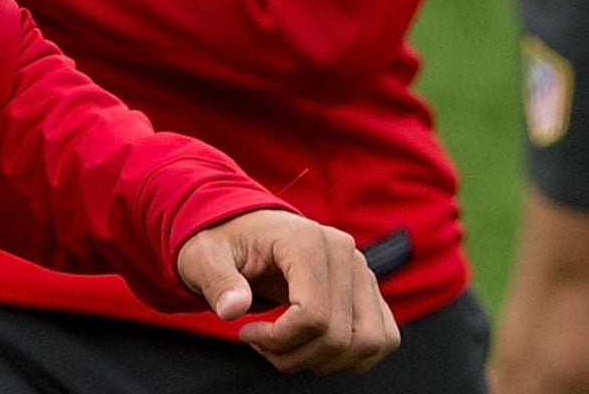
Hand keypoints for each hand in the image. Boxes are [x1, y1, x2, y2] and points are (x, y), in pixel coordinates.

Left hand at [176, 209, 399, 373]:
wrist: (244, 228)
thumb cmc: (224, 242)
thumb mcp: (204, 256)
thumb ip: (216, 280)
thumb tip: (232, 310)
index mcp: (305, 240)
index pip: (312, 315)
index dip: (279, 340)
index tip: (246, 333)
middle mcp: (344, 252)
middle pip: (338, 336)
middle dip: (295, 355)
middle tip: (261, 344)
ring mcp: (362, 271)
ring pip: (367, 343)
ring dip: (325, 361)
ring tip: (286, 346)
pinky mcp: (369, 290)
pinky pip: (384, 337)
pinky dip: (352, 355)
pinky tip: (314, 345)